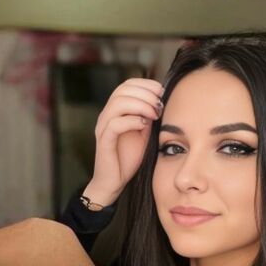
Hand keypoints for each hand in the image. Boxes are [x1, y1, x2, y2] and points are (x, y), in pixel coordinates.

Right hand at [84, 78, 164, 205]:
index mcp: (115, 110)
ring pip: (118, 103)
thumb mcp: (143, 132)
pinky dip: (131, 121)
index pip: (127, 85)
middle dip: (145, 93)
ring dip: (140, 105)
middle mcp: (106, 115)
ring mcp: (103, 127)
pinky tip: (143, 125)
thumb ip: (147, 116)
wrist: (114, 182)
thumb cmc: (128, 158)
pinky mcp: (103, 141)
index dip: (145, 84)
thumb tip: (160, 101)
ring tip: (154, 114)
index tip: (162, 92)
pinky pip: (115, 124)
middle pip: (122, 90)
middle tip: (160, 104)